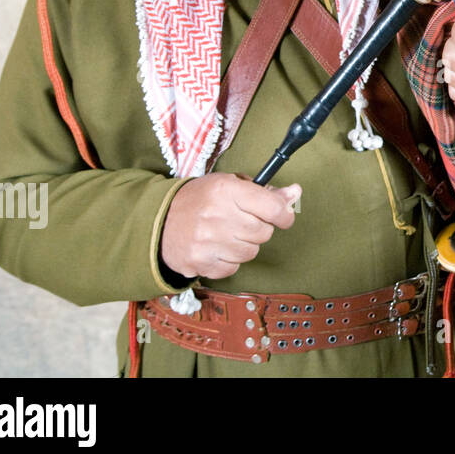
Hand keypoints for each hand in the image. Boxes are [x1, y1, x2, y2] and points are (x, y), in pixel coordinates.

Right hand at [160, 173, 299, 279]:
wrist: (158, 220)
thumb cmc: (201, 199)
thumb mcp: (231, 184)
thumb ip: (265, 192)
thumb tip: (295, 193)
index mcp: (226, 190)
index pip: (272, 207)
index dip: (284, 214)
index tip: (283, 217)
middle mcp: (217, 215)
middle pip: (263, 232)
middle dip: (259, 228)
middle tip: (242, 222)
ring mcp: (207, 241)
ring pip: (251, 252)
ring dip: (244, 245)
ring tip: (227, 234)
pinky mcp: (200, 262)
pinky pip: (234, 268)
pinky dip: (230, 261)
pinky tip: (217, 248)